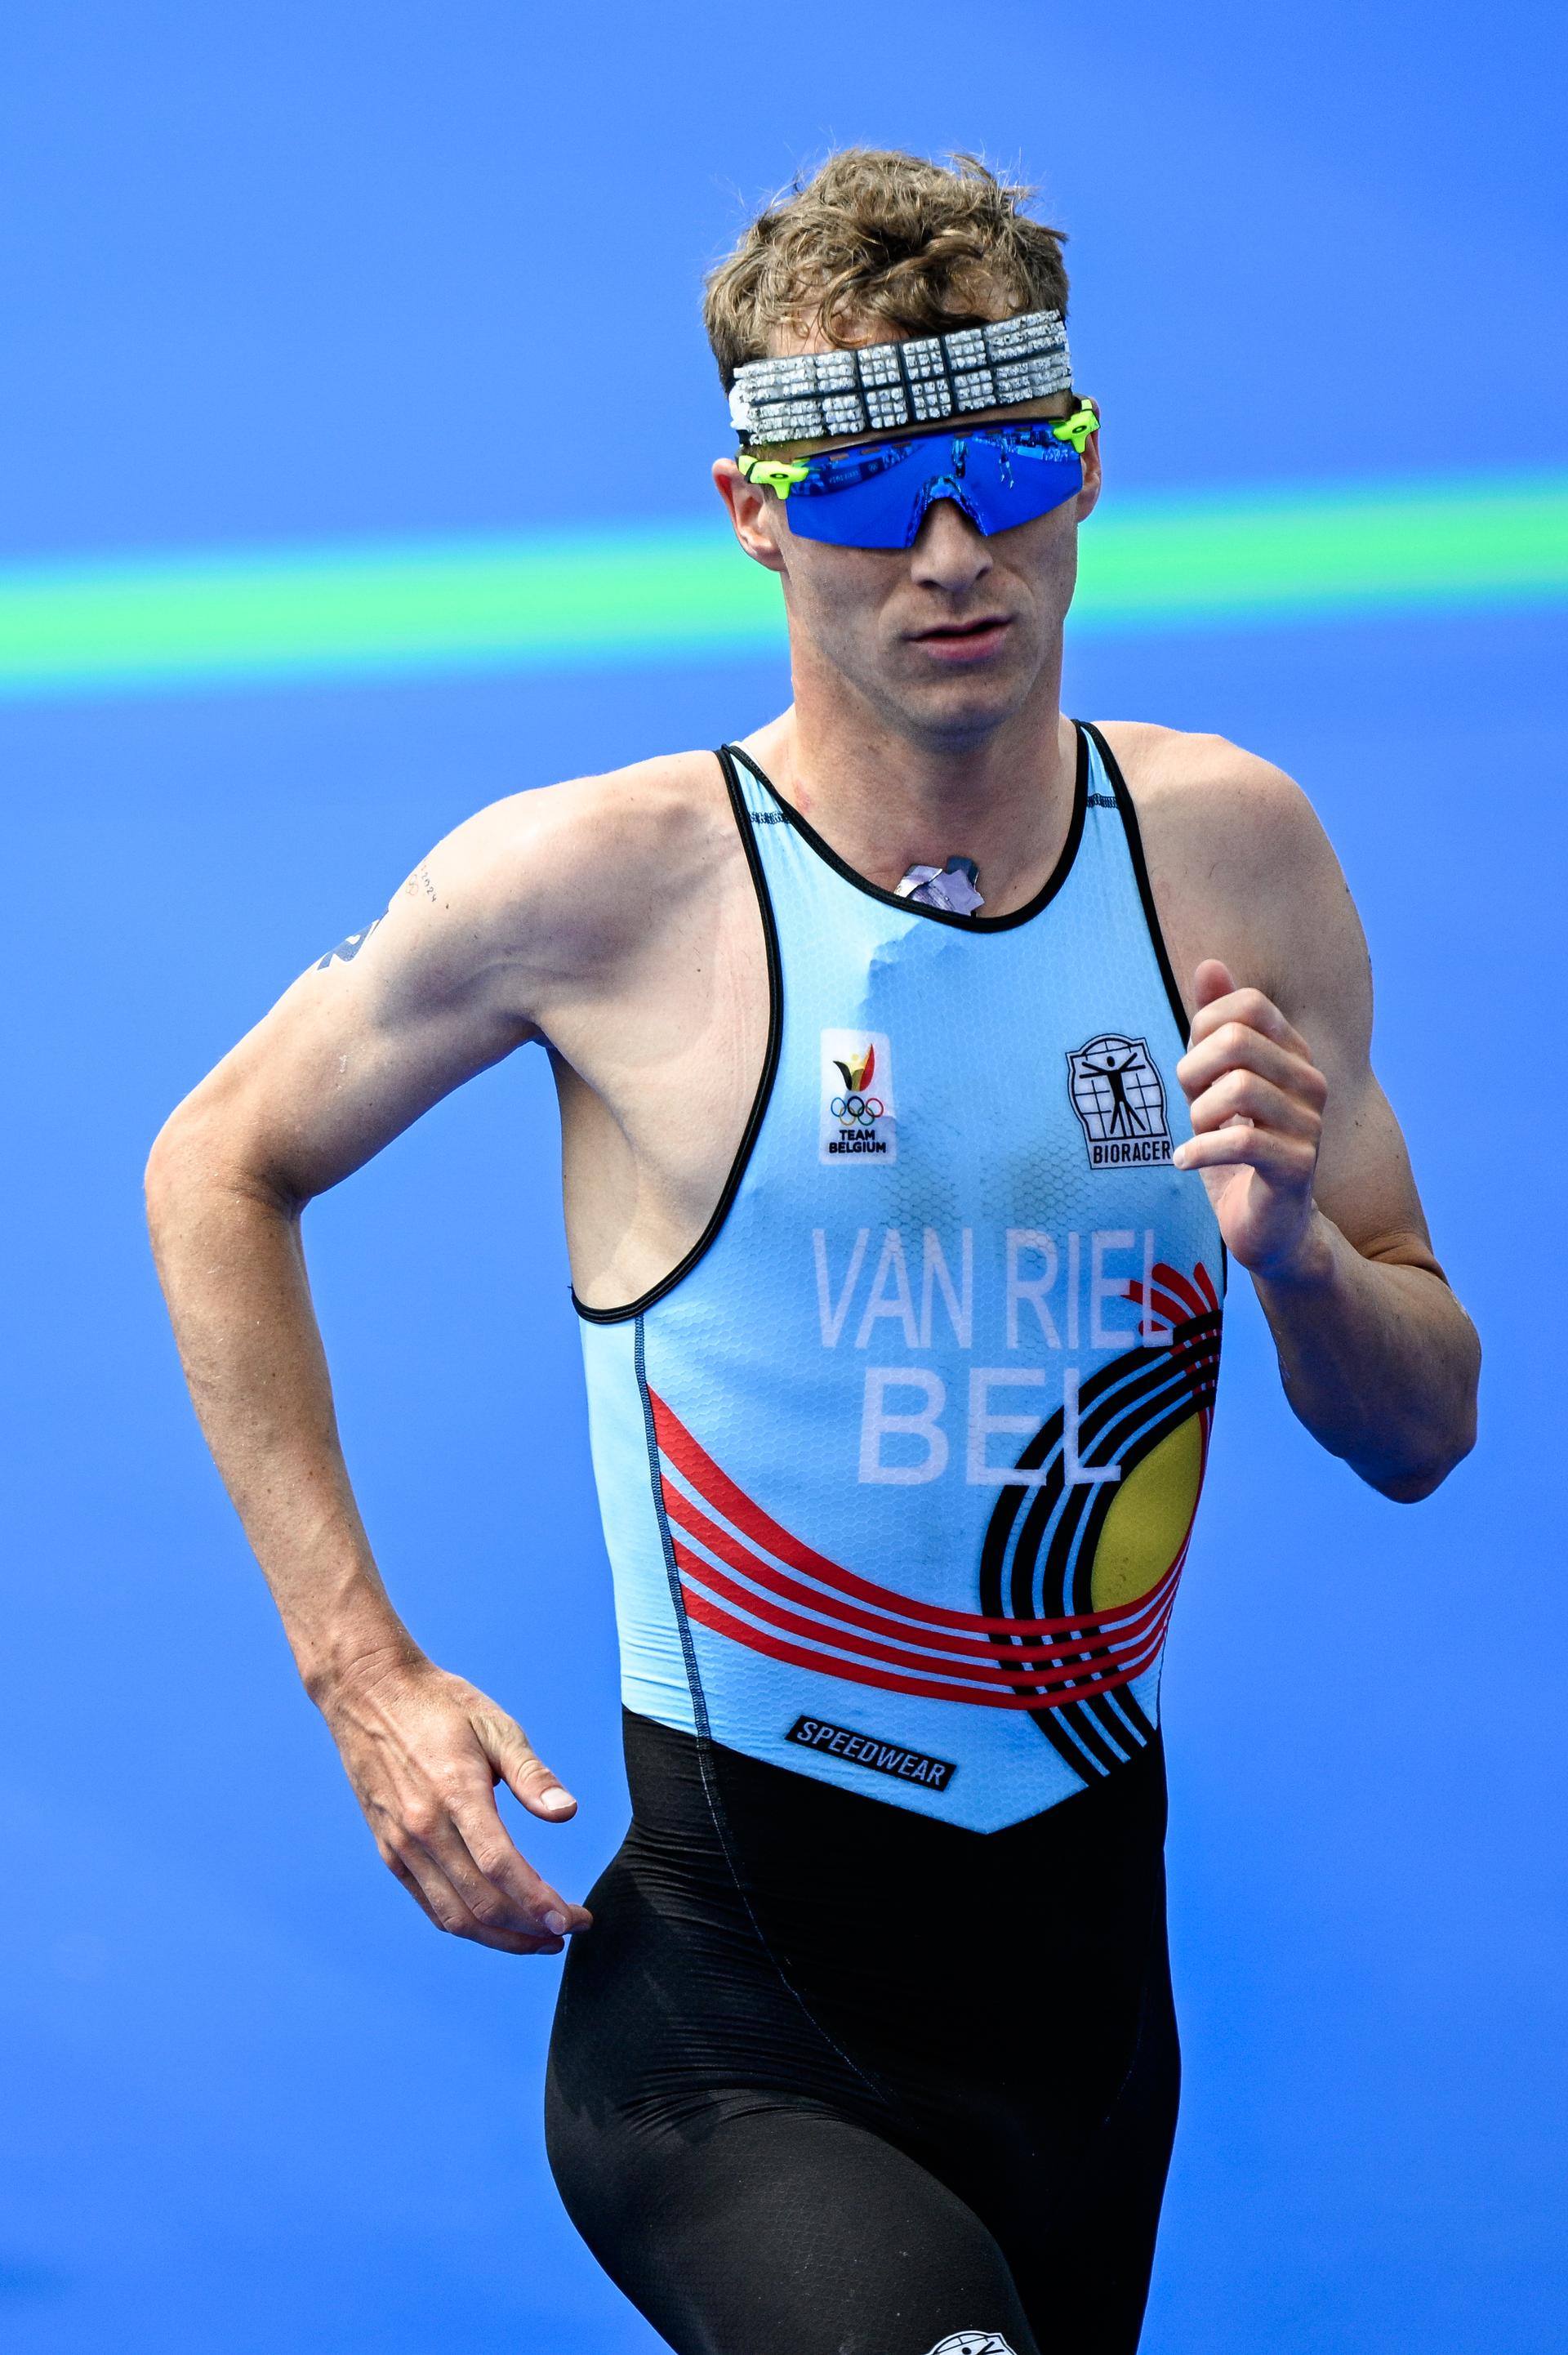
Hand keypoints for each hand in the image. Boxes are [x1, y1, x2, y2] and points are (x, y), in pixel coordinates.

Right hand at [317, 1652, 592, 1954]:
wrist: (368, 1693)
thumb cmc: (439, 1705)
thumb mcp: (496, 1726)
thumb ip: (532, 1775)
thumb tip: (567, 1812)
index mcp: (455, 1793)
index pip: (502, 1868)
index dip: (539, 1904)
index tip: (573, 1920)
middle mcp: (423, 1827)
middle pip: (481, 1903)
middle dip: (530, 1929)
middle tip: (567, 1931)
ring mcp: (401, 1843)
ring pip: (453, 1915)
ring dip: (500, 1938)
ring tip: (538, 1939)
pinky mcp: (388, 1850)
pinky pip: (428, 1904)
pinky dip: (464, 1923)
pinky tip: (494, 1923)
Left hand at [1173, 960, 1328, 1280]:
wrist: (1269, 1227)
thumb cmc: (1238, 1151)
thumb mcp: (1215, 1083)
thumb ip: (1214, 1027)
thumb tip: (1210, 964)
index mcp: (1293, 1055)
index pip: (1248, 1005)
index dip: (1203, 1030)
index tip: (1195, 1069)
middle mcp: (1311, 1083)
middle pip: (1237, 1041)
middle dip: (1194, 1072)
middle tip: (1192, 1104)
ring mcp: (1310, 1126)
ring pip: (1237, 1090)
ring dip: (1199, 1116)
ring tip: (1198, 1135)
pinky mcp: (1297, 1168)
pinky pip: (1240, 1142)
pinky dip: (1198, 1152)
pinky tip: (1184, 1163)